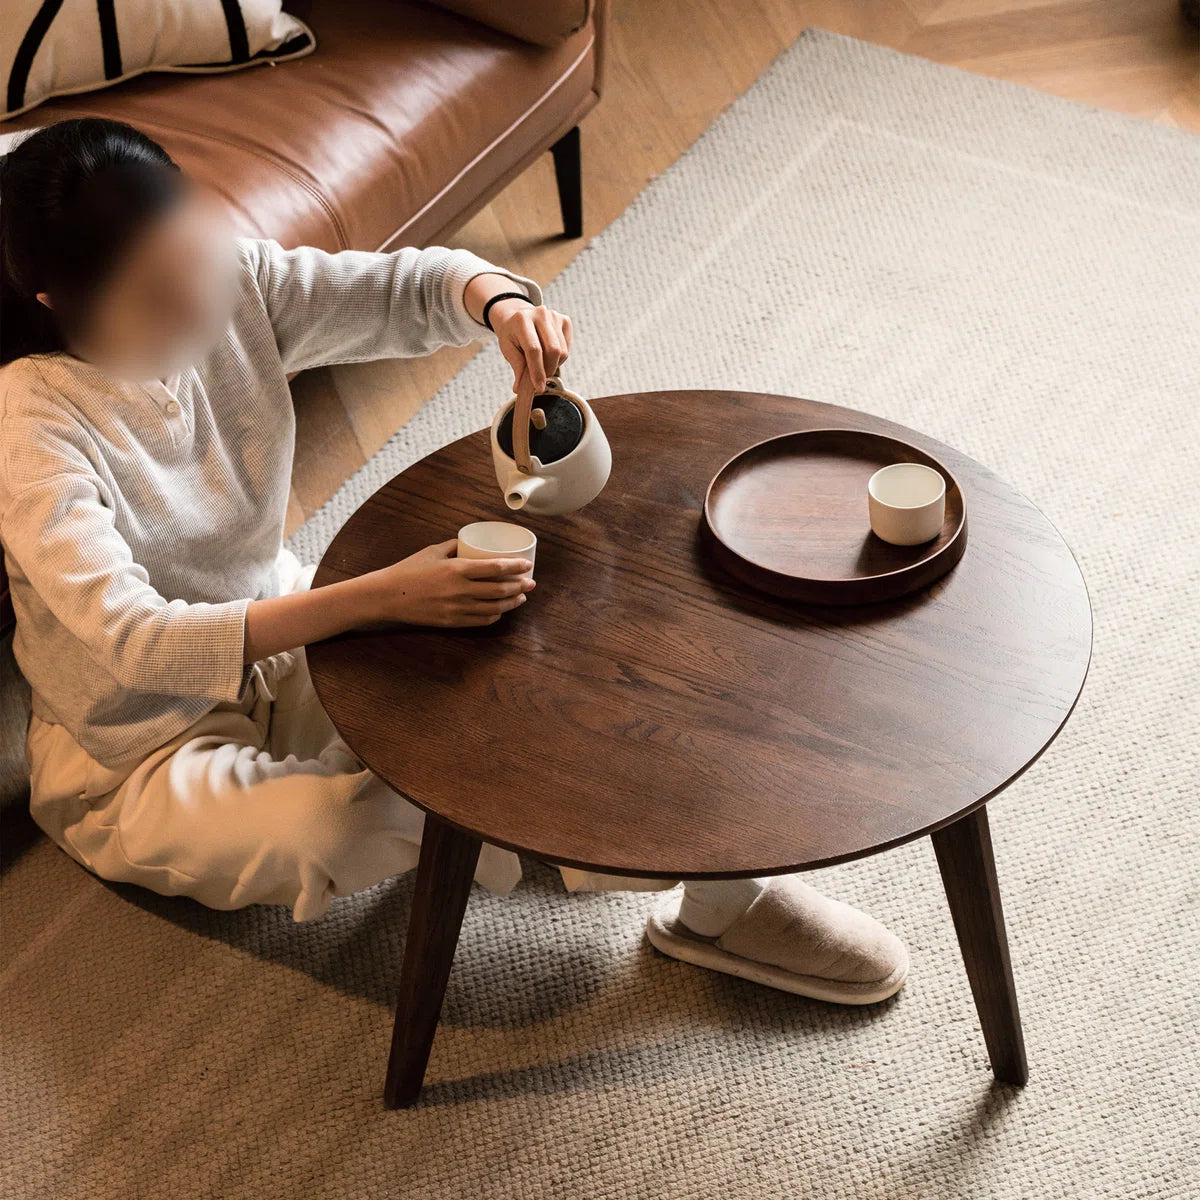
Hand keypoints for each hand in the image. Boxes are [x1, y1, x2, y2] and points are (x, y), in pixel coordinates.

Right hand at [359, 540, 534, 627]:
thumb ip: (455, 546)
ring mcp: (457, 609)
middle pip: (500, 589)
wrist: (387, 596)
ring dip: (512, 602)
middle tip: (531, 581)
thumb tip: (471, 542)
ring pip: (495, 608)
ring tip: (522, 596)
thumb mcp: (432, 551)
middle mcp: (461, 590)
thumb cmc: (408, 570)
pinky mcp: (452, 622)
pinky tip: (501, 610)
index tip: (528, 564)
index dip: (516, 567)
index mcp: (457, 569)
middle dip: (521, 586)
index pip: (496, 568)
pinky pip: (481, 620)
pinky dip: (495, 615)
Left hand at [490, 298, 572, 393]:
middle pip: (553, 350)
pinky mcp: (564, 320)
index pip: (534, 349)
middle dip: (548, 370)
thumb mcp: (507, 349)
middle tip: (540, 378)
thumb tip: (521, 388)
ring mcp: (554, 316)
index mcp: (522, 320)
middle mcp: (540, 314)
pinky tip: (549, 355)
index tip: (538, 387)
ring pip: (562, 351)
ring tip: (542, 364)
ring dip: (554, 365)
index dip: (537, 371)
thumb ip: (517, 367)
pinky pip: (567, 347)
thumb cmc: (511, 334)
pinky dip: (559, 358)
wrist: (517, 315)